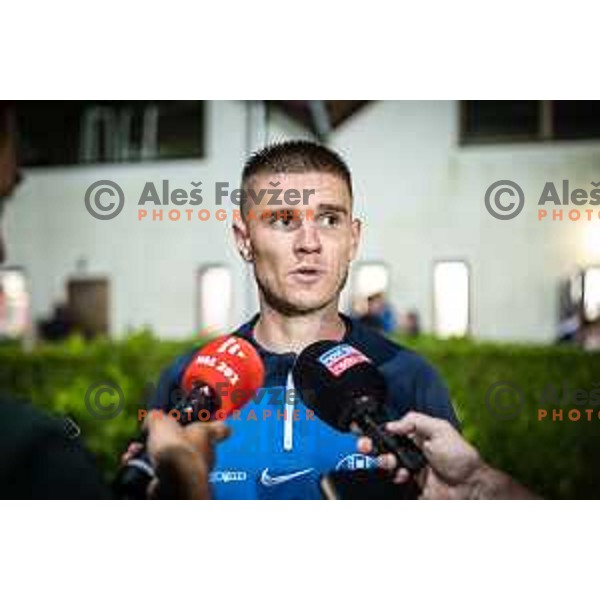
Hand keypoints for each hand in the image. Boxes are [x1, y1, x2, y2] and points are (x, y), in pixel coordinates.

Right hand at [142, 411, 228, 498]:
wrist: (173, 482)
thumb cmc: (177, 449)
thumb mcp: (162, 421)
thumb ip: (156, 417)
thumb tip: (151, 421)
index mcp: (207, 434)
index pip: (220, 429)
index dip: (215, 424)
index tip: (212, 421)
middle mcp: (203, 454)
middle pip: (186, 443)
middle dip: (162, 440)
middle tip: (148, 437)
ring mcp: (191, 472)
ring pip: (169, 459)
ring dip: (147, 454)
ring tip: (135, 451)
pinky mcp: (176, 486)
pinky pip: (159, 474)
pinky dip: (143, 468)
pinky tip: (132, 463)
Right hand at [357, 411, 484, 499]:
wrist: (471, 487)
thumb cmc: (460, 456)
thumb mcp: (440, 429)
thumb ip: (415, 421)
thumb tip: (391, 425)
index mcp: (416, 436)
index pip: (390, 430)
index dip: (375, 429)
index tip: (360, 428)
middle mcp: (410, 452)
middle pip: (381, 447)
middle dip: (369, 445)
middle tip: (365, 446)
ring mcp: (409, 470)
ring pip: (384, 464)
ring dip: (382, 460)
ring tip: (389, 462)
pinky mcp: (410, 488)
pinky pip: (393, 483)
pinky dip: (393, 478)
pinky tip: (402, 475)